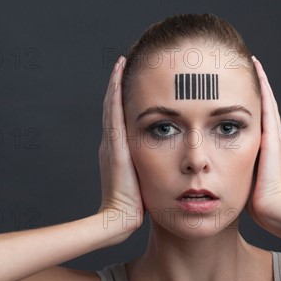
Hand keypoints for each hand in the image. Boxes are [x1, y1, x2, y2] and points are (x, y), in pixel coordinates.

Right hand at [98, 56, 143, 231]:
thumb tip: (169, 159)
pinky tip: (120, 74)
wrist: (119, 218)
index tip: (135, 80)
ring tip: (123, 62)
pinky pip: (114, 111)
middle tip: (128, 62)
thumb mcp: (146, 180)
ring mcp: (110, 142)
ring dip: (117, 82)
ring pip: (112, 105)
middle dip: (121, 85)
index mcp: (119, 149)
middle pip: (115, 106)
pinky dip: (116, 91)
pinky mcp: (114, 144)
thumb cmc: (136, 204)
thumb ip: (151, 166)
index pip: (123, 117)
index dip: (125, 98)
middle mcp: (112, 142)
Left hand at [245, 56, 280, 231]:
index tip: (232, 85)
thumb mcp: (241, 182)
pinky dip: (262, 85)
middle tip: (240, 64)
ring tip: (249, 60)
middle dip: (251, 86)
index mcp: (263, 147)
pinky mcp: (273, 134)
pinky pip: (266, 103)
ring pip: (264, 99)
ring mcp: (274, 134)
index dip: (243, 102)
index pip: (253, 118)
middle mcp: (271, 137)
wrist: (274, 209)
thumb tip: (213, 168)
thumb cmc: (256, 203)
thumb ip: (232, 171)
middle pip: (260, 104)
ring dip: (256, 80)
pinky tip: (255, 69)